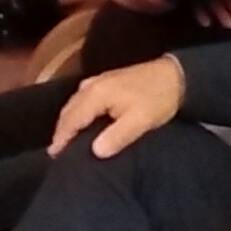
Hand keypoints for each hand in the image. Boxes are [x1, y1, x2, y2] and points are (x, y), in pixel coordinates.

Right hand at [49, 57, 186, 158]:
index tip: (54, 155)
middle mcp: (91, 85)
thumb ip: (117, 136)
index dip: (62, 138)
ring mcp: (98, 81)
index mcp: (96, 94)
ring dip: (67, 121)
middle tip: (56, 152)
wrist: (176, 75)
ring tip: (65, 140)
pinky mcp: (106, 82)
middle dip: (61, 130)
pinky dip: (76, 112)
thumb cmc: (158, 99)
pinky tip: (81, 122)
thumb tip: (95, 152)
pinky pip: (82, 99)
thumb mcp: (140, 121)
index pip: (71, 119)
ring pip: (74, 104)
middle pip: (68, 110)